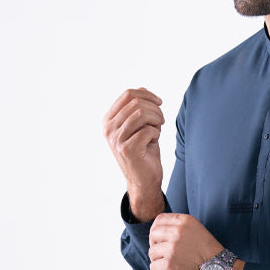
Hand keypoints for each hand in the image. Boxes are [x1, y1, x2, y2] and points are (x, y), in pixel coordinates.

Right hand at [103, 87, 164, 219]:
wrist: (144, 180)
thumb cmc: (144, 152)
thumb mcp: (141, 126)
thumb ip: (138, 108)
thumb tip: (142, 88)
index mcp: (109, 120)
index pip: (128, 94)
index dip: (147, 95)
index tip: (159, 102)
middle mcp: (108, 128)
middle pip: (136, 103)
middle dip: (154, 109)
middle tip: (161, 121)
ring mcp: (116, 139)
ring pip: (141, 114)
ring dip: (156, 120)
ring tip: (158, 129)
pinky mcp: (127, 149)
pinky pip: (148, 130)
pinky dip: (156, 133)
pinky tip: (153, 142)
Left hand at [148, 214, 224, 269]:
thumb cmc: (209, 256)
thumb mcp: (197, 232)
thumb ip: (180, 229)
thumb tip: (158, 232)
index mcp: (185, 222)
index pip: (159, 220)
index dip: (157, 231)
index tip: (161, 241)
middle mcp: (177, 232)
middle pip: (153, 235)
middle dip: (156, 246)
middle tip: (164, 256)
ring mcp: (172, 249)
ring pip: (152, 252)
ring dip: (159, 261)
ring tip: (173, 267)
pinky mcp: (168, 265)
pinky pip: (153, 267)